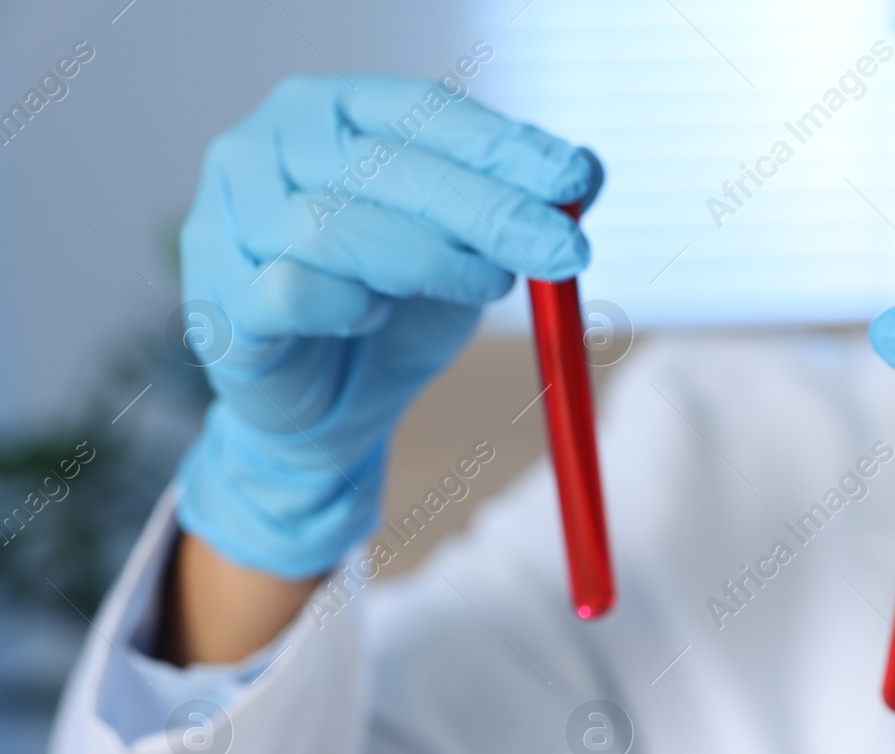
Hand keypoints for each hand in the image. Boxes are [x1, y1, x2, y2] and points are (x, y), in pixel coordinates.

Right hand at [174, 75, 601, 577]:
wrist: (329, 412)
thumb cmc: (396, 312)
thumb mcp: (469, 253)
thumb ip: (516, 209)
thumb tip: (589, 171)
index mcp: (328, 113)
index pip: (420, 112)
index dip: (501, 146)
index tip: (577, 181)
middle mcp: (263, 149)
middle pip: (385, 166)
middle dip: (488, 208)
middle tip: (565, 251)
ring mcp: (227, 221)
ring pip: (334, 225)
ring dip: (428, 259)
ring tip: (487, 285)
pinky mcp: (217, 301)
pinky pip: (291, 291)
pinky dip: (346, 305)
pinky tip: (370, 317)